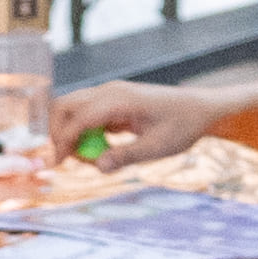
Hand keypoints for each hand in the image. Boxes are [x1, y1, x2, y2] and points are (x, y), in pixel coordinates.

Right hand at [51, 80, 222, 165]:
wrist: (199, 109)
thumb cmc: (183, 126)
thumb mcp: (157, 147)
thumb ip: (126, 156)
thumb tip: (99, 167)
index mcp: (120, 99)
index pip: (79, 117)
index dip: (64, 140)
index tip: (58, 163)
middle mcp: (110, 92)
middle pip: (66, 106)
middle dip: (59, 133)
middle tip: (66, 161)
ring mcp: (109, 95)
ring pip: (73, 109)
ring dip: (70, 133)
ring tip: (88, 158)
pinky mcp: (112, 103)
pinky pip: (87, 116)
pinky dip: (84, 133)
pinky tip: (100, 150)